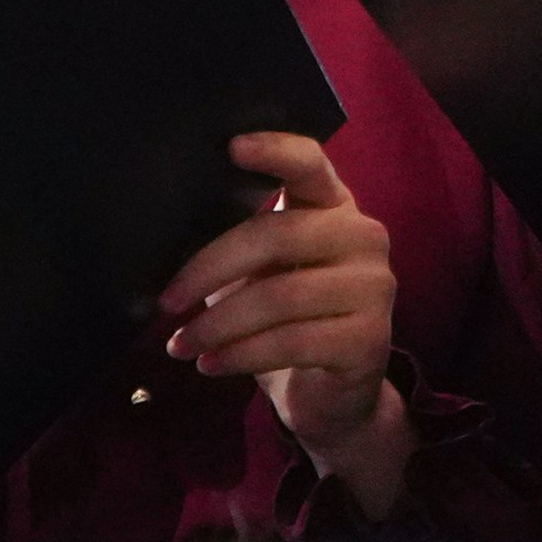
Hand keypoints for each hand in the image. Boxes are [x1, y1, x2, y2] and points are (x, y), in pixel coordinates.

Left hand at [159, 133, 410, 518]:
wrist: (335, 396)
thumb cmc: (289, 324)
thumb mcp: (265, 277)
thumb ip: (244, 249)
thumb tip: (173, 240)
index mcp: (336, 210)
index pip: (313, 166)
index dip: (277, 152)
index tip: (232, 146)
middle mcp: (364, 237)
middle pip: (280, 233)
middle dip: (212, 267)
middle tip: (167, 301)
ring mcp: (374, 287)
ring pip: (280, 295)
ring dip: (217, 324)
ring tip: (180, 346)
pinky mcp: (369, 338)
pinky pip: (291, 342)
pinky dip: (239, 355)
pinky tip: (211, 365)